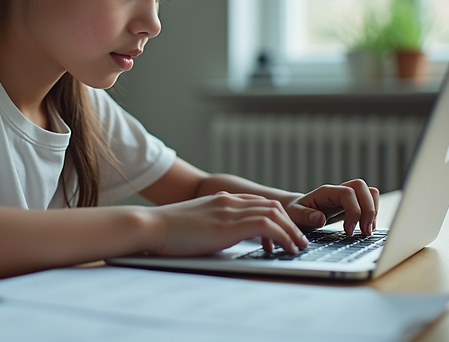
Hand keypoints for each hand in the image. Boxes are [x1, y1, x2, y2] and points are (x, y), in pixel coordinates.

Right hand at [145, 192, 308, 255]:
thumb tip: (216, 237)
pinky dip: (282, 236)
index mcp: (220, 199)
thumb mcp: (193, 223)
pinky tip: (286, 248)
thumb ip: (209, 224)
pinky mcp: (228, 225)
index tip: (282, 233)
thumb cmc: (165, 230)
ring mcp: (229, 211)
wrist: (150, 225)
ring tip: (297, 246)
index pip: (257, 202)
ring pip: (274, 213)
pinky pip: (266, 225)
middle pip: (271, 205)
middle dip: (290, 223)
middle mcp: (228, 201)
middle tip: (298, 240)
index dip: (275, 217)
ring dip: (291, 230)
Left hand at [285, 179, 379, 236]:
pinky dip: (372, 215)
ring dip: (373, 212)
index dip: (354, 211)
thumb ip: (305, 216)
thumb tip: (320, 218)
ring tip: (367, 231)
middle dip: (369, 210)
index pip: (348, 193)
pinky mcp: (352, 205)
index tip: (349, 231)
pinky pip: (369, 203)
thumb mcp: (294, 215)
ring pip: (370, 193)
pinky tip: (365, 229)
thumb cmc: (295, 213)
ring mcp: (347, 197)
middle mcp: (339, 191)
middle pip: (363, 188)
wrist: (296, 211)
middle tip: (365, 231)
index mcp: (326, 192)